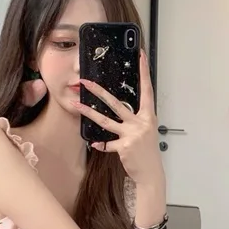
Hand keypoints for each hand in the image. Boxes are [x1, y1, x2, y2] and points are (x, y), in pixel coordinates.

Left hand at [72, 50, 163, 182]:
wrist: (151, 172)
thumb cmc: (147, 152)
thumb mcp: (146, 131)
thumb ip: (135, 120)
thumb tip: (122, 111)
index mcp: (148, 116)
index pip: (146, 89)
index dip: (144, 72)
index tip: (140, 56)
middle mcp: (140, 122)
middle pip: (116, 103)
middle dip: (99, 91)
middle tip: (86, 82)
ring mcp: (132, 134)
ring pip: (106, 121)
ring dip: (89, 113)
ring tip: (77, 106)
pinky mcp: (124, 146)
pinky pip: (107, 143)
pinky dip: (101, 144)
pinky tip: (95, 144)